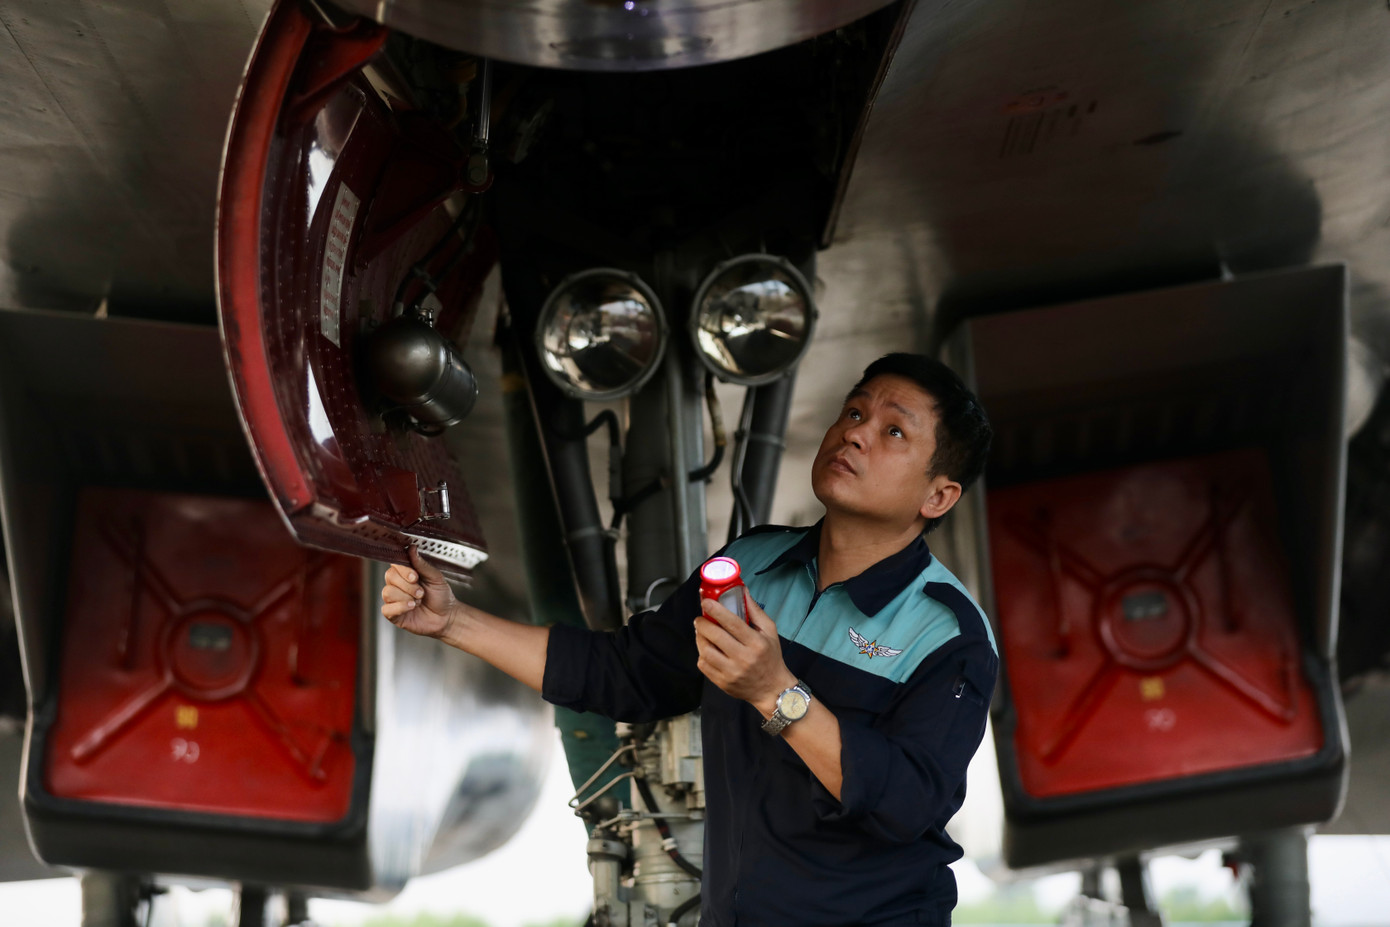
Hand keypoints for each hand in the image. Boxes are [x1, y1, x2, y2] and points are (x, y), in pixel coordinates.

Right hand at [382, 545, 457, 637]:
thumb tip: (412, 548)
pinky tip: (412, 607)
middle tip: (421, 592)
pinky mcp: (393, 614)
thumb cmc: (441, 595)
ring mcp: (394, 599)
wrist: (446, 617)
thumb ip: (422, 564)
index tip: (415, 576)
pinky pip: (386, 609)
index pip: (395, 564)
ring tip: (419, 601)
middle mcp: (397, 584)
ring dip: (406, 597)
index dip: (403, 570)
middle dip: (408, 586)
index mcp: (406, 573)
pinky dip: (400, 607)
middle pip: (390, 577)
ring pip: (388, 592)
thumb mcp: (435, 577)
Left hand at [695, 591, 796, 713]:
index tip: (706, 602)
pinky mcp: (723, 683)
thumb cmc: (771, 657)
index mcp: (756, 643)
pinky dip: (701, 654)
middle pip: (715, 636)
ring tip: (702, 632)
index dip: (716, 610)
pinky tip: (706, 648)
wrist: (772, 689)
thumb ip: (755, 611)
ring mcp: (732, 672)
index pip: (732, 623)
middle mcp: (744, 658)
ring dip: (699, 638)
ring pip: (705, 651)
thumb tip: (742, 590)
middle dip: (702, 623)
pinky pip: (704, 665)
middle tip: (700, 618)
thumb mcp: (770, 631)